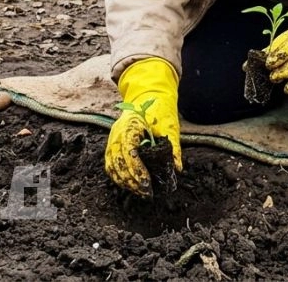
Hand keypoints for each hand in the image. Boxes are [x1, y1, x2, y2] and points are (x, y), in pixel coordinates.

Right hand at [104, 58, 181, 195]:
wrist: (148, 95)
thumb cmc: (160, 109)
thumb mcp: (169, 126)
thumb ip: (173, 147)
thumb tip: (176, 168)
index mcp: (130, 124)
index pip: (128, 151)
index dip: (136, 170)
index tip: (147, 183)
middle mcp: (117, 132)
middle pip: (117, 161)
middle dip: (131, 180)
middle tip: (146, 193)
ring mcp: (113, 138)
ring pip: (112, 165)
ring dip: (124, 181)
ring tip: (140, 192)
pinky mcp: (113, 144)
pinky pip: (111, 163)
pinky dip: (118, 176)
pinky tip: (130, 185)